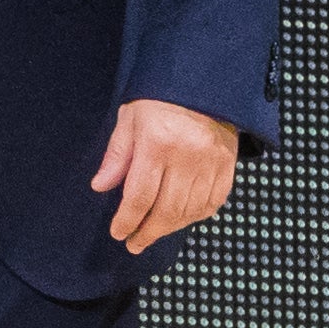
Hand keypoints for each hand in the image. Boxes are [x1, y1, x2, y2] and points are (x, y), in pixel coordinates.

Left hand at [93, 99, 241, 253]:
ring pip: (190, 211)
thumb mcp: (129, 119)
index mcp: (158, 143)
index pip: (140, 195)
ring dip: (170, 228)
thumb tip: (100, 186)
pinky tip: (180, 219)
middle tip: (134, 243)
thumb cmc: (159, 100)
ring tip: (153, 233)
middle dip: (148, 232)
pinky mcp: (227, 166)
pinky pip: (213, 203)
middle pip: (167, 210)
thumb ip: (117, 155)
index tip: (118, 233)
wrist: (203, 84)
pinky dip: (196, 216)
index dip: (127, 220)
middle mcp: (187, 156)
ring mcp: (211, 163)